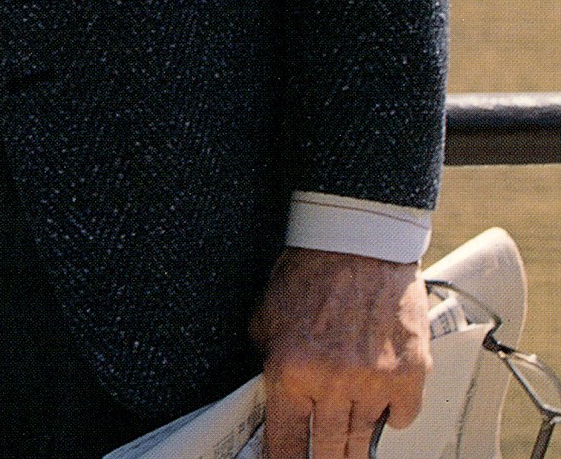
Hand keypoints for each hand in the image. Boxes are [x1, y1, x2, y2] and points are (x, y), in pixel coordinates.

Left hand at [251, 248, 430, 458]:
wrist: (358, 238)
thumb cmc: (311, 271)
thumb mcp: (267, 315)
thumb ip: (266, 360)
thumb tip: (264, 397)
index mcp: (292, 369)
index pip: (285, 442)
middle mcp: (334, 382)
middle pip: (329, 452)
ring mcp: (375, 381)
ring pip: (363, 440)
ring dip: (354, 445)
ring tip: (346, 448)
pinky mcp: (411, 373)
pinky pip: (401, 419)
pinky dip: (391, 418)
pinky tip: (379, 407)